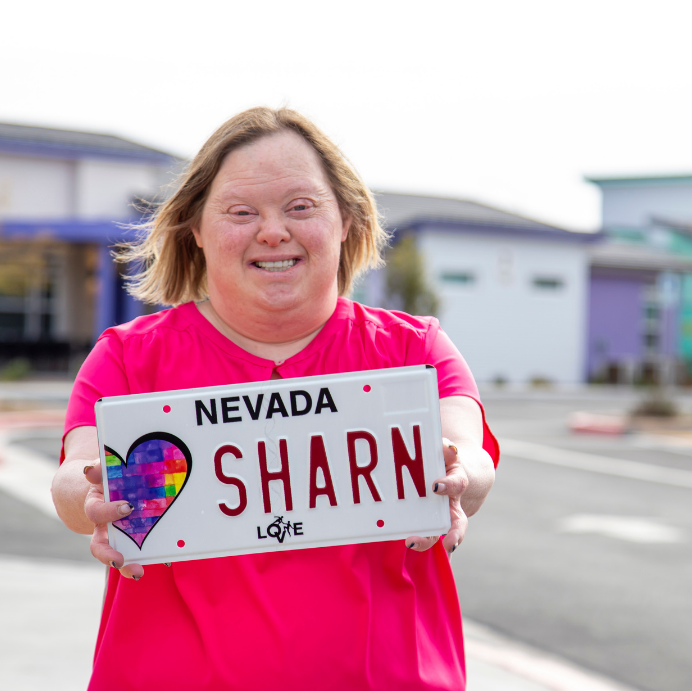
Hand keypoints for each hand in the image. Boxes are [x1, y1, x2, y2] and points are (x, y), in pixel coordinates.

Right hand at [83, 460, 144, 579]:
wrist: (106, 488)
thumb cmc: (107, 478)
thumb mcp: (103, 471)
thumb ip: (98, 468)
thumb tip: (90, 469)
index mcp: (96, 507)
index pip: (96, 512)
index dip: (109, 512)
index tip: (127, 508)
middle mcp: (103, 526)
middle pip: (99, 547)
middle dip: (107, 556)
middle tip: (119, 562)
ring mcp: (117, 536)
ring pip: (116, 556)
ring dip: (127, 566)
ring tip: (138, 573)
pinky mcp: (133, 540)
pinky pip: (139, 551)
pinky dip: (150, 556)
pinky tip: (165, 559)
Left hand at [405, 437, 468, 556]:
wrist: (460, 474)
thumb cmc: (447, 462)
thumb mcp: (448, 452)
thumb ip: (446, 448)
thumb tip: (448, 448)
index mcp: (457, 482)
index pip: (456, 484)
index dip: (447, 485)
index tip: (435, 486)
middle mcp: (452, 504)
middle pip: (457, 523)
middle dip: (454, 534)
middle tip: (449, 543)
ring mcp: (441, 516)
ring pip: (438, 533)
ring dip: (426, 540)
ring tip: (411, 543)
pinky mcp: (429, 523)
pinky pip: (425, 534)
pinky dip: (417, 540)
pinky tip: (402, 542)